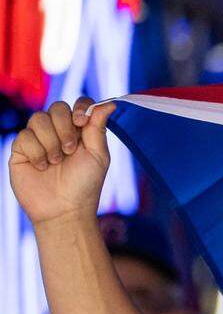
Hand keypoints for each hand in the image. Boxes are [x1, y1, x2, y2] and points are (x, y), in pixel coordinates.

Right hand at [8, 98, 115, 224]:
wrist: (64, 209)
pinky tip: (42, 167)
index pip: (79, 104)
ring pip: (39, 119)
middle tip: (71, 150)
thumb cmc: (85, 184)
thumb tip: (110, 103)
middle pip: (57, 107)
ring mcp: (39, 139)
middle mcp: (59, 132)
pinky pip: (24, 136)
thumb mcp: (97, 155)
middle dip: (65, 127)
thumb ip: (98, 128)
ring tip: (57, 162)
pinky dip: (37, 152)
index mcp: (81, 131)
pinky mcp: (21, 149)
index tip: (82, 121)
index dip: (80, 107)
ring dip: (51, 141)